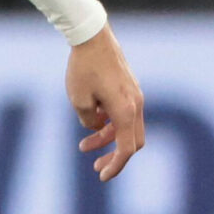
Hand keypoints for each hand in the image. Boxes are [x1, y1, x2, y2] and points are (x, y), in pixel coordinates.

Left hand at [66, 24, 145, 181]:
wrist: (93, 37)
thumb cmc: (84, 67)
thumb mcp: (78, 99)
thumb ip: (88, 120)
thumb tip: (97, 125)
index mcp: (125, 110)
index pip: (126, 149)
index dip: (116, 166)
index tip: (102, 176)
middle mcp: (136, 104)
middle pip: (132, 141)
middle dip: (114, 156)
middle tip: (95, 167)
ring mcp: (135, 95)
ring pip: (127, 128)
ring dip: (108, 139)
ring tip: (83, 145)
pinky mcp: (129, 88)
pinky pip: (124, 114)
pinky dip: (111, 123)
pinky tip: (91, 120)